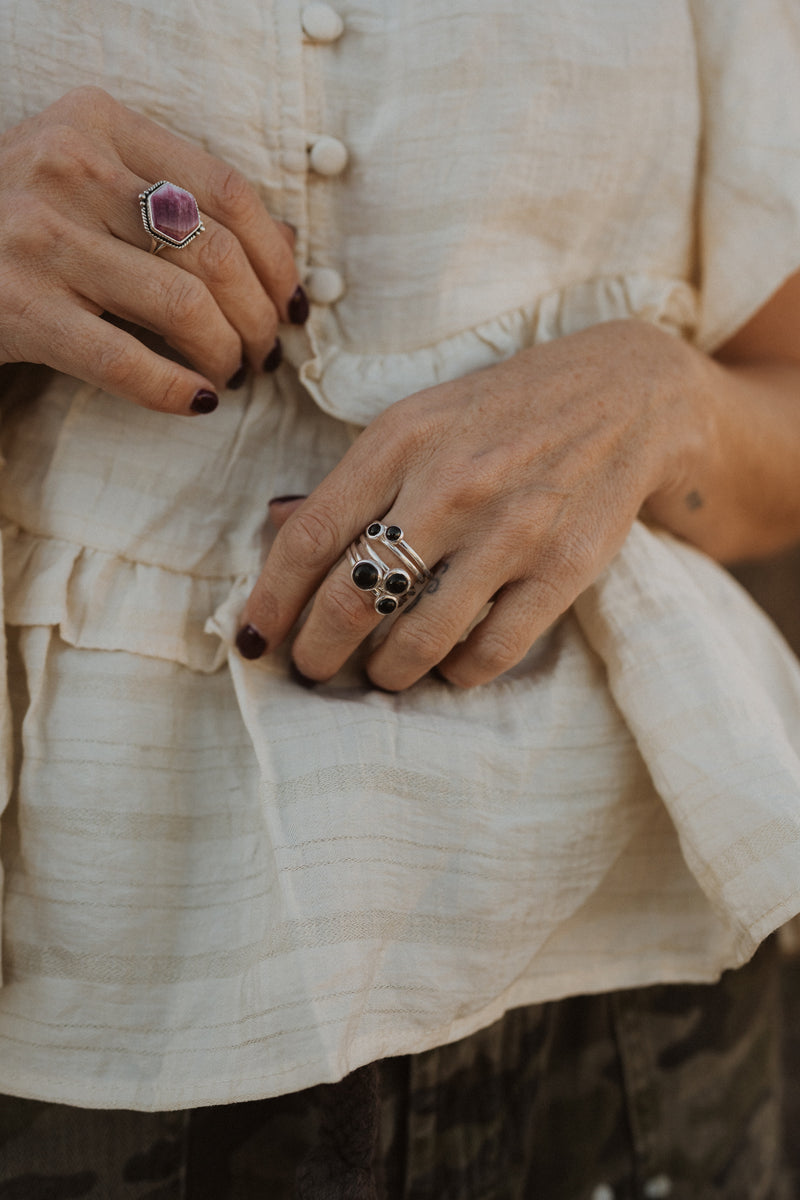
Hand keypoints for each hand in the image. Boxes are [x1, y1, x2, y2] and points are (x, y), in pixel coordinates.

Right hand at [0, 87, 305, 412]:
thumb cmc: (21, 219)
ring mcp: (41, 237)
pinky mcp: (19, 306)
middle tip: (264, 353)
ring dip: (227, 355)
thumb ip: (174, 196)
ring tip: (231, 376)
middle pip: (217, 252)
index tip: (291, 301)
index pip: (228, 189)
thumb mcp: (88, 176)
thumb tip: (286, 248)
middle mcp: (71, 167)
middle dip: (259, 318)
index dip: (278, 257)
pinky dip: (176, 391)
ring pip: (185, 305)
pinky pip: (125, 360)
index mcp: (98, 123)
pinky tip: (196, 402)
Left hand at [238, 320, 703, 689]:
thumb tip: (276, 526)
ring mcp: (511, 529)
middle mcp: (451, 484)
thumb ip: (352, 478)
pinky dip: (456, 673)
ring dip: (386, 673)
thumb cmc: (503, 412)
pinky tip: (448, 664)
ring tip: (382, 673)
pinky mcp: (563, 568)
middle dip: (319, 652)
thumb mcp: (419, 420)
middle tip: (313, 669)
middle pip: (353, 598)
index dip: (271, 600)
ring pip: (418, 640)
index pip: (310, 536)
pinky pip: (489, 653)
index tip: (254, 639)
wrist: (626, 396)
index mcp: (401, 439)